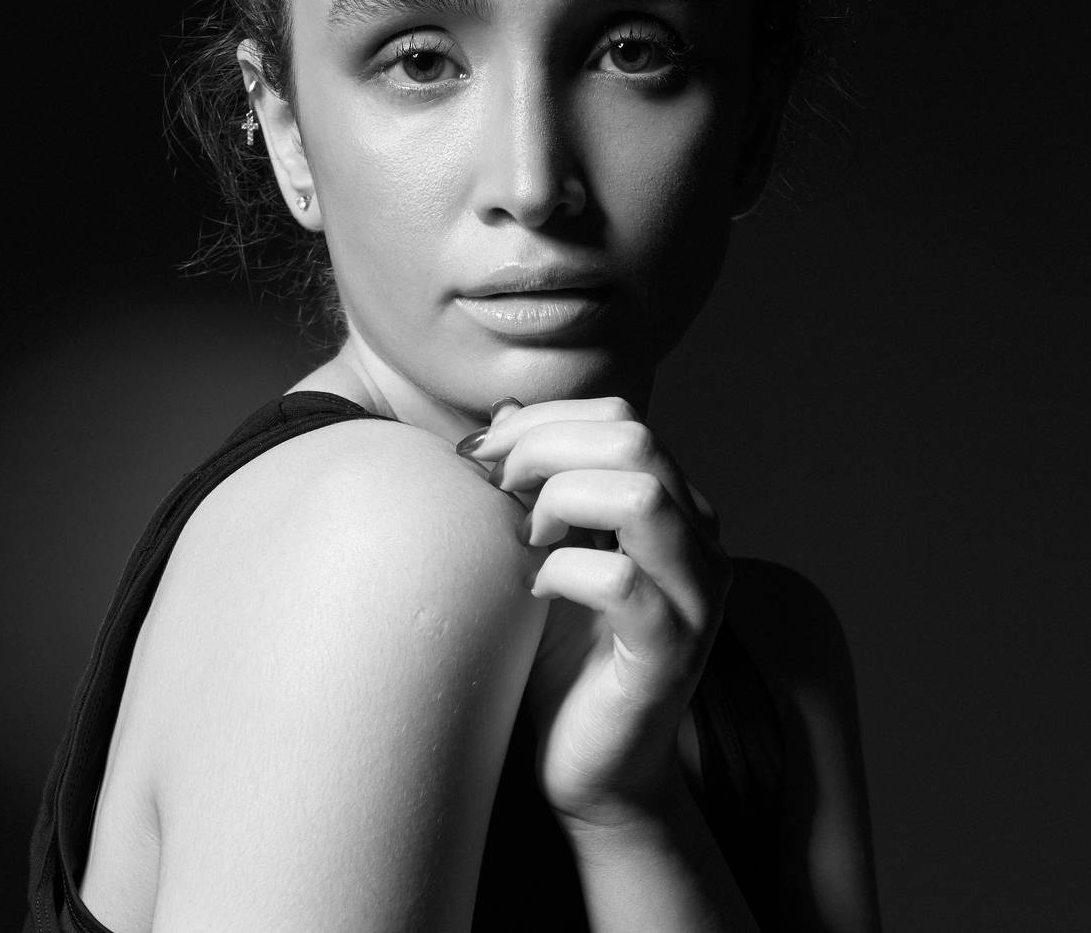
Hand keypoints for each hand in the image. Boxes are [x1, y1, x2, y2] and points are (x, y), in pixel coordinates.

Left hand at [462, 396, 730, 833]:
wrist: (589, 769)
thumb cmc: (559, 655)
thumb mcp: (543, 550)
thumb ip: (539, 482)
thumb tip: (506, 413)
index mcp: (676, 506)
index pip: (622, 416)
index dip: (543, 420)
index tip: (483, 455)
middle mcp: (700, 541)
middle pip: (635, 438)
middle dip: (546, 448)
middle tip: (497, 489)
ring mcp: (695, 596)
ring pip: (643, 494)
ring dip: (562, 500)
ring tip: (525, 537)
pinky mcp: (671, 652)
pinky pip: (622, 581)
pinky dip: (564, 571)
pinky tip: (536, 590)